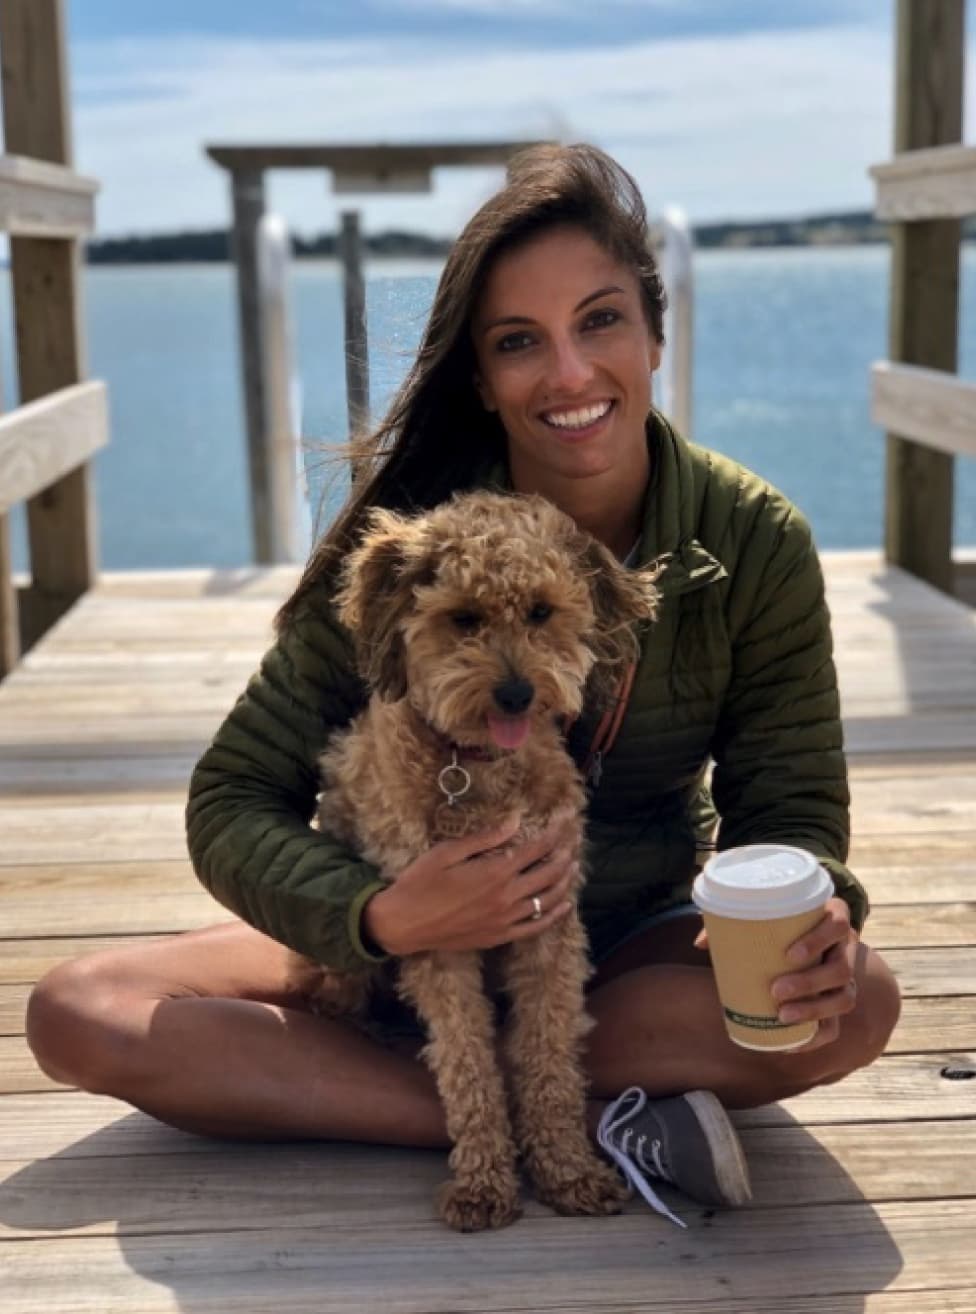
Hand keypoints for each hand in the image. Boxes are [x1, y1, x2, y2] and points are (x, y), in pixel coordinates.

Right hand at [363, 812, 578, 955]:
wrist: (403, 924)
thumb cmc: (419, 883)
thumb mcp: (447, 852)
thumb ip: (484, 838)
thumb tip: (515, 821)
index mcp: (494, 872)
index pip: (535, 849)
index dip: (553, 834)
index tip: (565, 821)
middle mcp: (506, 897)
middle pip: (547, 873)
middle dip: (564, 854)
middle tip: (574, 841)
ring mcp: (505, 920)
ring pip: (547, 900)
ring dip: (564, 881)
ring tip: (573, 866)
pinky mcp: (499, 937)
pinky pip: (536, 927)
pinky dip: (554, 915)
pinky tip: (565, 905)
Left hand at [695, 897, 860, 1052]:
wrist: (801, 937)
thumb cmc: (777, 923)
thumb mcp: (762, 915)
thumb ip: (732, 922)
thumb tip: (700, 944)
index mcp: (831, 917)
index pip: (837, 924)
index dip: (818, 939)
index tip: (789, 954)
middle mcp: (844, 948)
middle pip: (842, 968)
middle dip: (810, 983)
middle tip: (775, 990)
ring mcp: (845, 978)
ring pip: (844, 998)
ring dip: (814, 1010)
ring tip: (782, 1016)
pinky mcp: (836, 1003)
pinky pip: (835, 1026)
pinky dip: (814, 1038)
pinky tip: (791, 1044)